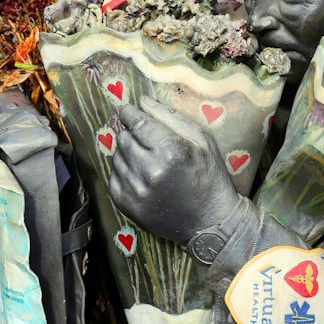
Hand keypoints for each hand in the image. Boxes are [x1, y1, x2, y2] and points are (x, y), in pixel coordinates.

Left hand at [108, 95, 242, 243]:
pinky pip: (113, 177)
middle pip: (124, 138)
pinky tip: (140, 175)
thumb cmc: (210, 176)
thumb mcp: (201, 140)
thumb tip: (142, 101)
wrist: (210, 222)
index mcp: (171, 151)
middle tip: (145, 138)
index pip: (138, 122)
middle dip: (131, 133)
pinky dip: (123, 171)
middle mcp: (149, 171)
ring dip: (127, 153)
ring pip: (116, 157)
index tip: (127, 109)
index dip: (129, 112)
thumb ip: (171, 117)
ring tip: (146, 158)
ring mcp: (135, 191)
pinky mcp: (126, 206)